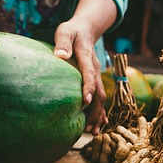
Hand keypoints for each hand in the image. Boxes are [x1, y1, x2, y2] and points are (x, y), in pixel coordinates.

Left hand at [54, 18, 106, 134]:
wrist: (87, 30)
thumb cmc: (72, 31)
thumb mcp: (65, 31)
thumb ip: (63, 42)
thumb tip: (61, 56)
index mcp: (87, 58)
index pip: (89, 74)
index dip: (88, 87)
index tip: (85, 101)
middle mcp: (95, 70)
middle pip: (99, 93)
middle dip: (95, 111)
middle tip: (88, 128)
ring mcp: (97, 75)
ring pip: (101, 98)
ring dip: (98, 115)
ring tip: (92, 132)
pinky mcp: (95, 79)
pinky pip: (100, 97)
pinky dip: (100, 112)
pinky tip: (98, 125)